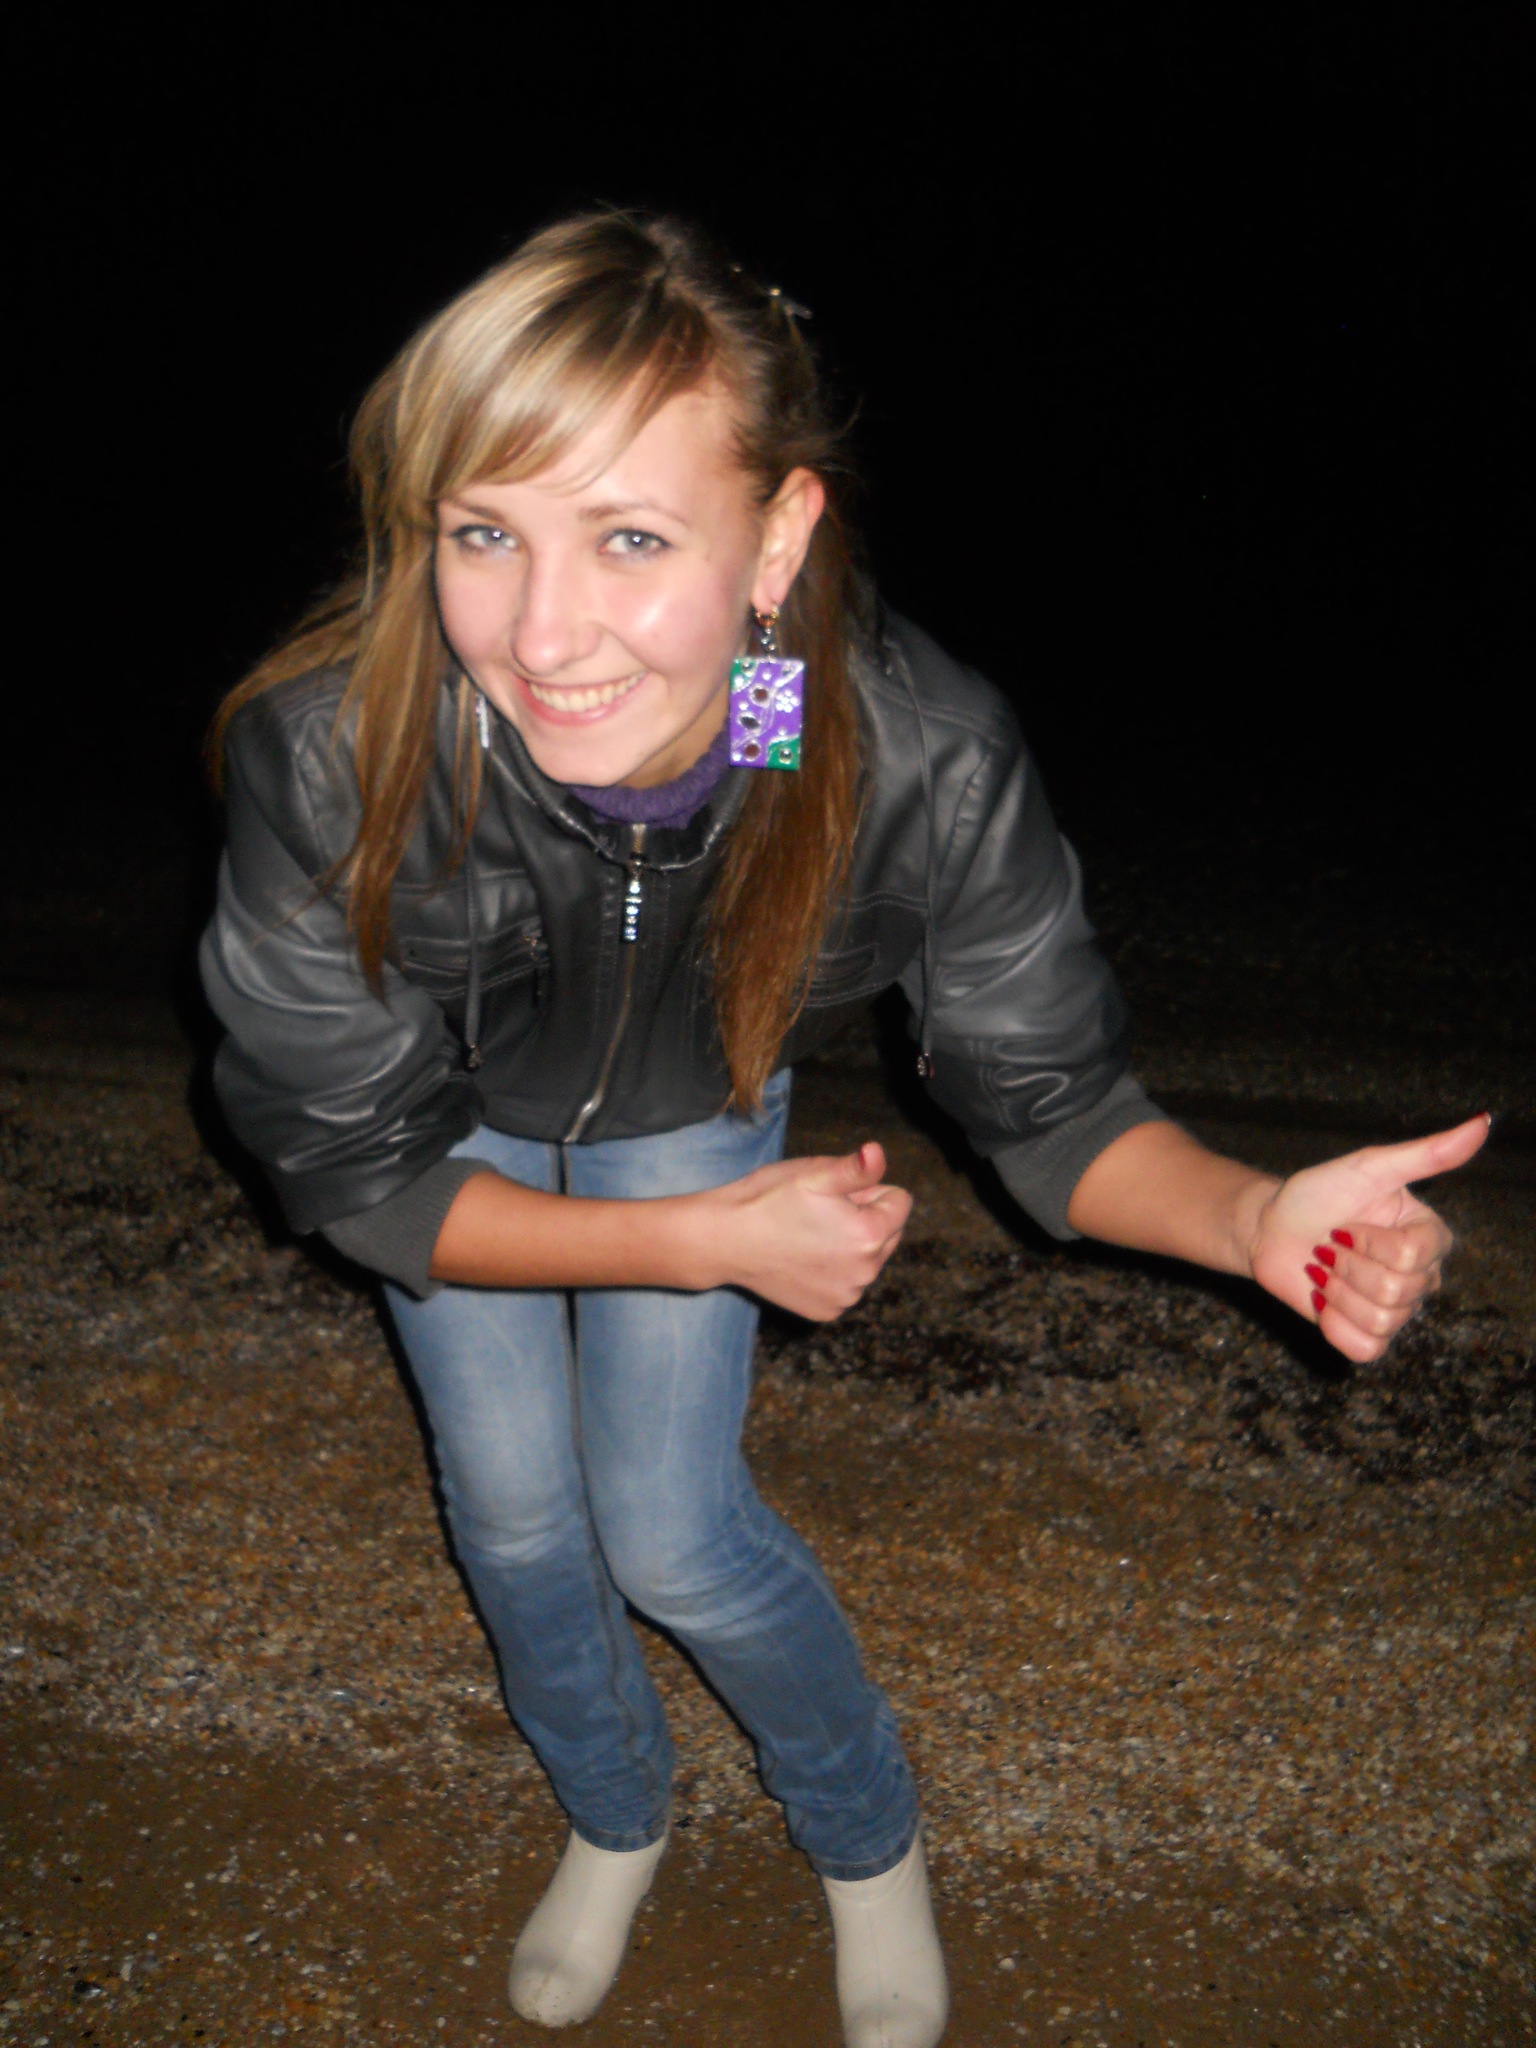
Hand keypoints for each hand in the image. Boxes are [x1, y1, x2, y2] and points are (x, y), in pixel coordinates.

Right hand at [706, 1141, 912, 1320]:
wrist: (725, 1240)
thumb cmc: (769, 1200)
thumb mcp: (814, 1174)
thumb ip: (857, 1167)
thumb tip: (878, 1152)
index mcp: (870, 1235)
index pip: (900, 1201)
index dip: (868, 1190)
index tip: (834, 1194)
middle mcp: (866, 1272)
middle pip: (888, 1233)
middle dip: (864, 1219)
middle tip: (820, 1213)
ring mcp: (846, 1296)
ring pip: (868, 1260)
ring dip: (849, 1246)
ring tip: (808, 1235)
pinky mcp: (828, 1311)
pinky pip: (846, 1283)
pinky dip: (831, 1272)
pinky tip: (802, 1259)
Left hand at [1245, 1114, 1489, 1361]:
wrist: (1269, 1228)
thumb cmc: (1318, 1193)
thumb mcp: (1370, 1167)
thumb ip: (1428, 1153)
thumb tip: (1484, 1121)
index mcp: (1429, 1236)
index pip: (1413, 1256)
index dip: (1368, 1242)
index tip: (1346, 1224)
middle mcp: (1421, 1276)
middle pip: (1398, 1291)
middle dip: (1348, 1265)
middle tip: (1331, 1246)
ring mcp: (1397, 1310)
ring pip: (1381, 1320)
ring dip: (1337, 1293)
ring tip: (1326, 1271)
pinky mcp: (1368, 1336)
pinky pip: (1365, 1349)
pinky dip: (1336, 1326)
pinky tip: (1324, 1303)